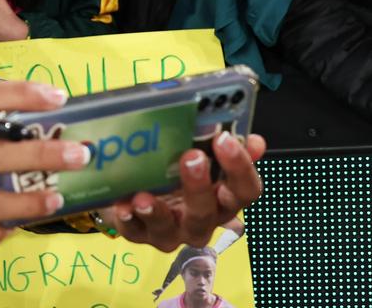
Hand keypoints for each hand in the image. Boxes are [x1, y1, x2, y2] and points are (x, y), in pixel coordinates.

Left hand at [103, 131, 265, 251]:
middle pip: (210, 212)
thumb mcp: (195, 149)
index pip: (245, 190)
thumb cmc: (173, 167)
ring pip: (170, 230)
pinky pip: (135, 231)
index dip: (240, 168)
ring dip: (158, 212)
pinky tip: (123, 205)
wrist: (134, 186)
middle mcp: (202, 220)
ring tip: (144, 197)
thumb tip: (248, 136)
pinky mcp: (140, 234)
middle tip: (191, 158)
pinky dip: (129, 219)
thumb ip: (216, 142)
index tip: (226, 139)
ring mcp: (171, 232)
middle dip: (200, 186)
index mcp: (222, 198)